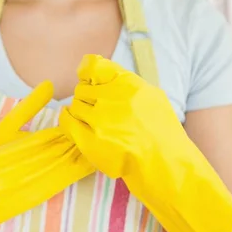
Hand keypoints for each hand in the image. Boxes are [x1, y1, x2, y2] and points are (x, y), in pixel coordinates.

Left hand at [60, 55, 231, 231]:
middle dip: (87, 96)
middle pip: (83, 88)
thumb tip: (96, 69)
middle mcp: (113, 99)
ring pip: (75, 105)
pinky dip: (68, 120)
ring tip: (93, 122)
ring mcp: (100, 121)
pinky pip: (67, 122)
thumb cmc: (162, 133)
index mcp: (129, 85)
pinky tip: (75, 124)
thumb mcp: (152, 97)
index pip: (94, 66)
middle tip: (97, 109)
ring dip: (81, 111)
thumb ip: (126, 82)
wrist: (164, 165)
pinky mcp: (90, 142)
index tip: (87, 78)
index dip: (87, 71)